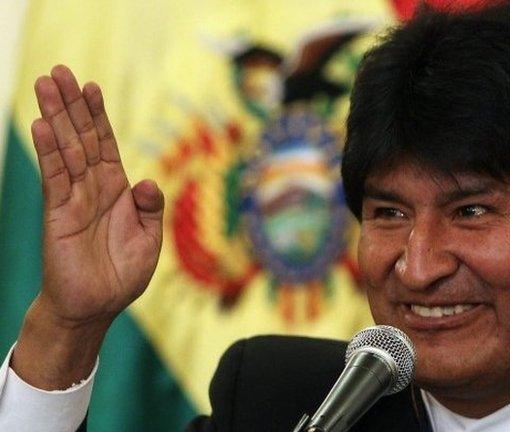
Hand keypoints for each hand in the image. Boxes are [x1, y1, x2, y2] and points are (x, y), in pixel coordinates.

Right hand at [11, 65, 163, 388]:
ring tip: (45, 84)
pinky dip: (48, 151)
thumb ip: (151, 209)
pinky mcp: (58, 213)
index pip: (105, 145)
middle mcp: (94, 188)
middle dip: (72, 105)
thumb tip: (149, 181)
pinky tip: (41, 126)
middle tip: (60, 71)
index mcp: (118, 191)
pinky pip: (54, 177)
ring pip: (65, 149)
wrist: (96, 307)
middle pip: (81, 137)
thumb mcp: (149, 240)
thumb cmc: (122, 275)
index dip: (98, 116)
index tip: (91, 87)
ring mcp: (74, 198)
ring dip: (56, 116)